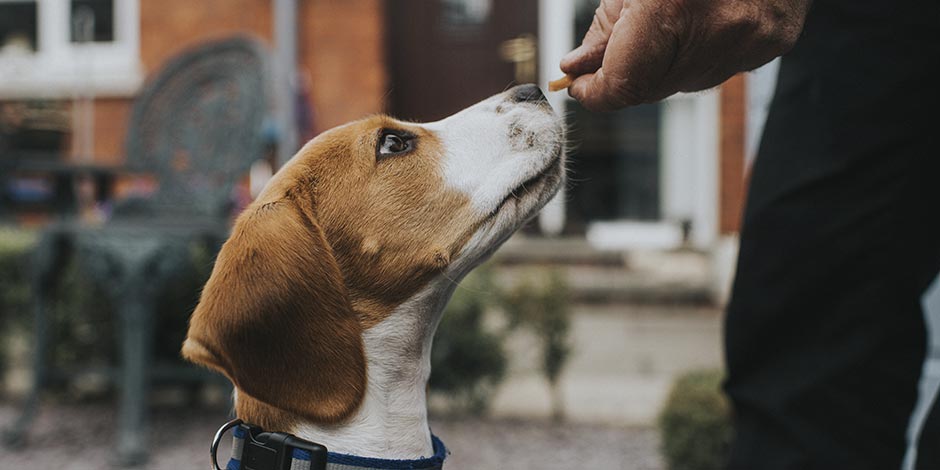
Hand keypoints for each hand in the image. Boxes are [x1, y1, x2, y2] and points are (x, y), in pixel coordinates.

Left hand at [560, 0, 810, 110]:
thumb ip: (606, 27)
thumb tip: (578, 66)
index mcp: (671, 5)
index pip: (624, 85)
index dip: (596, 91)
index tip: (580, 85)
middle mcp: (716, 30)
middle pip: (652, 87)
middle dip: (628, 72)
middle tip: (615, 50)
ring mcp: (749, 41)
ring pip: (686, 80)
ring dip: (665, 61)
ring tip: (670, 18)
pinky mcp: (772, 43)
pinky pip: (721, 65)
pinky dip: (701, 51)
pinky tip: (703, 18)